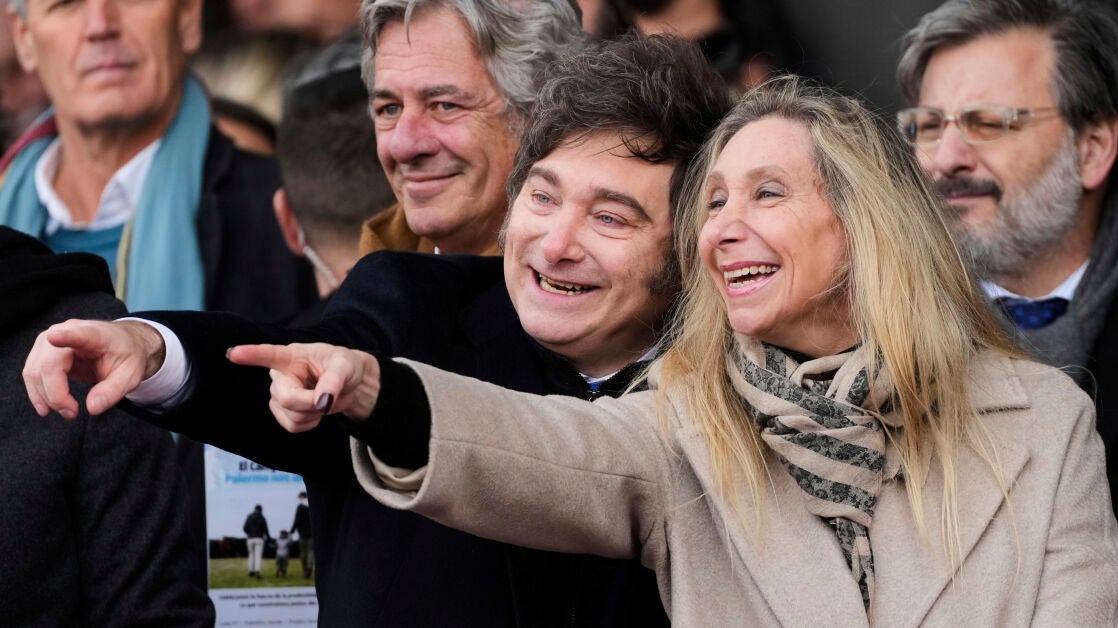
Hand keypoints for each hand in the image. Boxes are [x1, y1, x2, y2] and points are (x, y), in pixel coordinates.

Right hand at [23, 319, 166, 418]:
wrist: (122, 344)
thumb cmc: (126, 356)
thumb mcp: (130, 376)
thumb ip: (112, 391)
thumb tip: (92, 408)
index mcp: (95, 334)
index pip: (78, 334)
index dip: (65, 337)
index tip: (54, 337)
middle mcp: (67, 331)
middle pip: (48, 365)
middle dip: (55, 395)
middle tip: (72, 413)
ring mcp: (50, 340)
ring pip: (34, 371)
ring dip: (44, 396)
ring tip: (65, 411)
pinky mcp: (42, 350)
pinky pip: (31, 373)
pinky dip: (37, 392)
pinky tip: (47, 406)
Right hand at [227, 343, 380, 432]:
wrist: (349, 385)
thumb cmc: (345, 367)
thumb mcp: (346, 367)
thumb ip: (334, 381)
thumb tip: (322, 401)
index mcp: (293, 355)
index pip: (269, 354)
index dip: (251, 354)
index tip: (233, 354)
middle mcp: (280, 374)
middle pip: (286, 398)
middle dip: (311, 403)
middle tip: (329, 397)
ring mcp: (278, 394)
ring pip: (291, 416)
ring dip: (314, 414)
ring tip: (323, 400)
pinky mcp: (282, 411)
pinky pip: (293, 427)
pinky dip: (310, 423)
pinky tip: (316, 411)